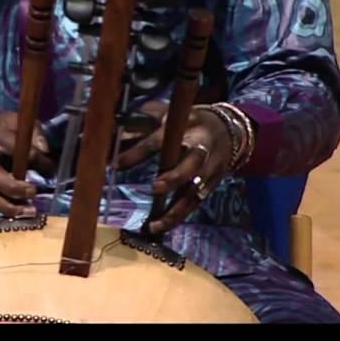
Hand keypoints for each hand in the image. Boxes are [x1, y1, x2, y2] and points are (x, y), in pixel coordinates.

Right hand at [0, 112, 52, 217]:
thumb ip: (24, 129)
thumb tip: (46, 149)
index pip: (21, 144)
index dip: (40, 159)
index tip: (50, 168)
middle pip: (0, 173)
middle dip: (20, 187)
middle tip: (35, 191)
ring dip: (12, 204)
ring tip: (30, 209)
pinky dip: (2, 208)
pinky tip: (17, 212)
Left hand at [117, 102, 232, 234]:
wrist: (227, 130)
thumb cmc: (186, 121)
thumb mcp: (166, 113)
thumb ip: (140, 123)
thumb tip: (112, 134)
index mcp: (185, 127)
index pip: (159, 140)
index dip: (138, 152)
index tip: (116, 164)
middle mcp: (200, 149)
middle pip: (190, 165)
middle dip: (174, 177)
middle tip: (155, 188)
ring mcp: (209, 170)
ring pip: (194, 192)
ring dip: (175, 210)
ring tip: (154, 225)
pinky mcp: (212, 185)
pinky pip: (195, 204)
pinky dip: (178, 217)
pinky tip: (160, 227)